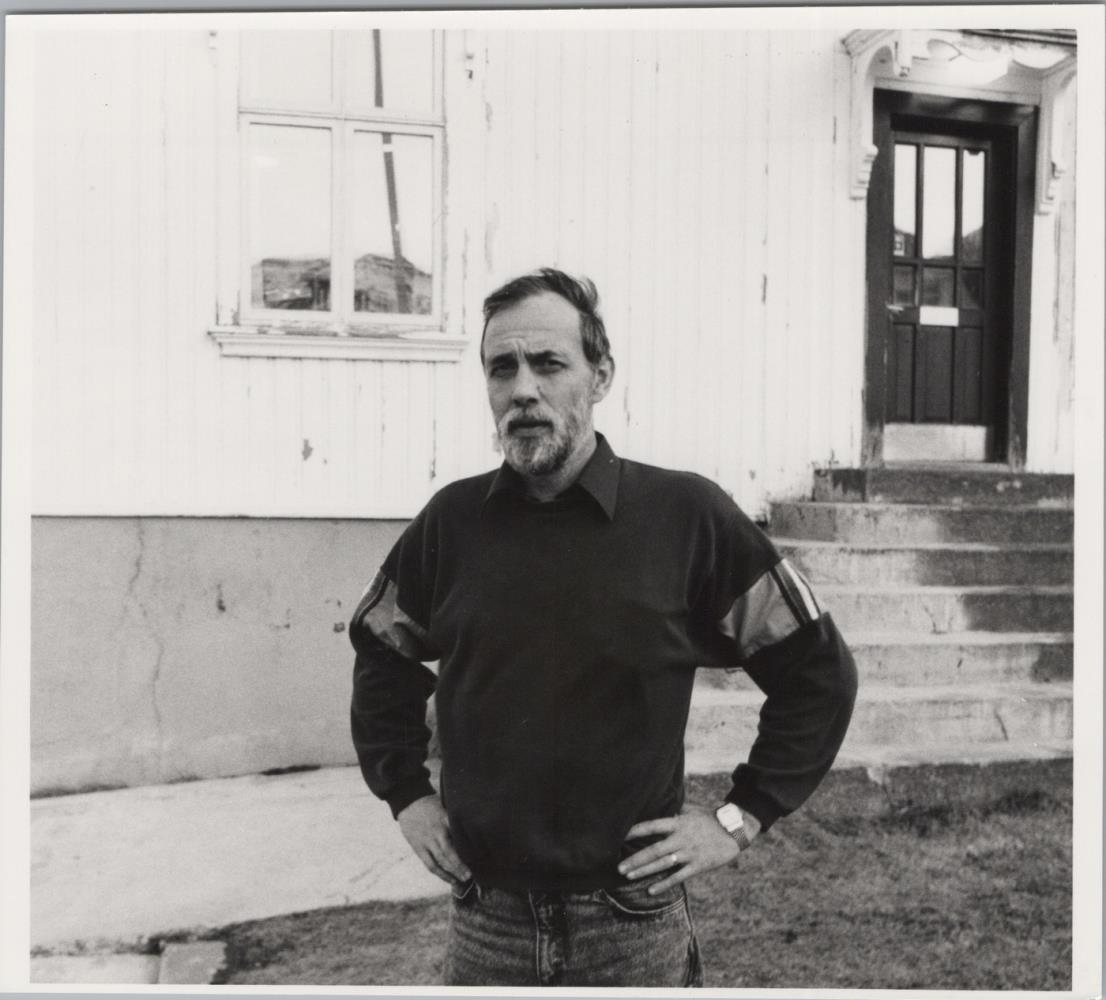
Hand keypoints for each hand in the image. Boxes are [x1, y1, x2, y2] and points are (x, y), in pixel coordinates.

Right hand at [397, 794, 471, 884]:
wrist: (409, 803)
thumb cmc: (432, 805)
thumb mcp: (446, 807)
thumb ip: (457, 820)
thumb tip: (474, 831)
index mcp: (446, 819)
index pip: (460, 835)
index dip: (469, 847)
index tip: (480, 856)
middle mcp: (437, 831)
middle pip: (450, 852)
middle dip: (461, 865)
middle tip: (471, 875)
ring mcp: (427, 841)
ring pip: (440, 861)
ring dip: (453, 872)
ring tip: (464, 879)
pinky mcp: (418, 848)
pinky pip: (430, 864)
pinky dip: (440, 874)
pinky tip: (450, 879)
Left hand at [619, 805, 759, 894]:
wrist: (734, 831)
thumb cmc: (709, 819)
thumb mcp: (691, 810)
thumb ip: (674, 811)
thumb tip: (659, 805)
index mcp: (678, 823)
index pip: (652, 826)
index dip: (636, 831)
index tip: (620, 835)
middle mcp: (681, 838)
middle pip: (654, 850)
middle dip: (635, 859)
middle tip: (619, 867)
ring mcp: (689, 853)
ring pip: (662, 864)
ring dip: (644, 871)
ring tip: (628, 876)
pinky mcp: (698, 866)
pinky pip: (678, 876)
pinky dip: (664, 884)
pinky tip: (651, 890)